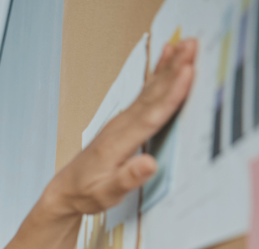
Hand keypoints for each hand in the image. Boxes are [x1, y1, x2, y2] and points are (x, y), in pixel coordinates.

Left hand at [45, 38, 196, 217]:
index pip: (151, 116)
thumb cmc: (87, 193)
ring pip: (150, 90)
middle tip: (193, 46)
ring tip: (186, 44)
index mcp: (118, 143)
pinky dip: (157, 74)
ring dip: (169, 66)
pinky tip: (166, 58)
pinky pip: (145, 93)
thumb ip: (128, 179)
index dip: (171, 94)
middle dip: (174, 70)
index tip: (187, 73)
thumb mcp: (107, 194)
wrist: (65, 190)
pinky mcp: (124, 120)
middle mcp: (119, 126)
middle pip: (152, 95)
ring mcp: (121, 121)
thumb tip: (149, 164)